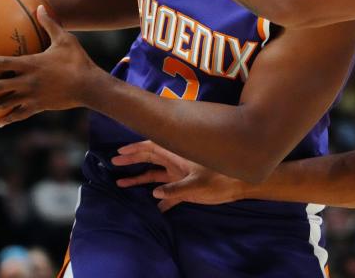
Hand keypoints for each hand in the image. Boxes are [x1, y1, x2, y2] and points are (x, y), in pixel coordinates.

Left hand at [0, 5, 103, 125]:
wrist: (89, 86)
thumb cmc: (78, 60)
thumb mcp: (65, 39)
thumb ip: (49, 24)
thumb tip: (40, 6)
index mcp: (31, 64)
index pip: (3, 62)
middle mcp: (27, 82)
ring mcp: (32, 96)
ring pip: (4, 104)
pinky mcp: (38, 107)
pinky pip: (19, 114)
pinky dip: (8, 119)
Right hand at [112, 141, 245, 212]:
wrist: (240, 186)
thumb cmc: (221, 178)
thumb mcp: (198, 184)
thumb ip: (176, 189)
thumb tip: (154, 193)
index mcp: (178, 156)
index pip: (152, 148)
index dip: (135, 148)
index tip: (120, 152)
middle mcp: (176, 163)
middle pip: (150, 159)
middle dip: (132, 159)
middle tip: (114, 162)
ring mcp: (180, 175)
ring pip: (155, 176)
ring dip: (139, 179)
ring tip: (121, 183)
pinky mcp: (186, 188)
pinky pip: (168, 193)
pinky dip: (160, 199)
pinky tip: (153, 207)